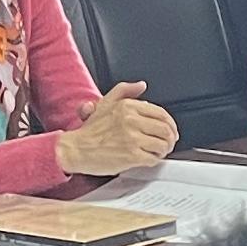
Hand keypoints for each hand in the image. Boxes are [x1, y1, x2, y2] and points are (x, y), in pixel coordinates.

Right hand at [60, 83, 176, 174]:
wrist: (76, 149)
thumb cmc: (90, 131)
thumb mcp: (105, 103)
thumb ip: (124, 91)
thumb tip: (141, 85)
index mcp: (127, 107)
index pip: (161, 113)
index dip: (170, 124)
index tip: (170, 130)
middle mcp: (131, 120)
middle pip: (166, 129)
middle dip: (170, 138)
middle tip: (167, 143)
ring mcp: (132, 138)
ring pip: (162, 144)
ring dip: (163, 150)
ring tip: (157, 151)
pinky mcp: (131, 155)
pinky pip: (153, 158)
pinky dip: (154, 160)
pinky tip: (147, 159)